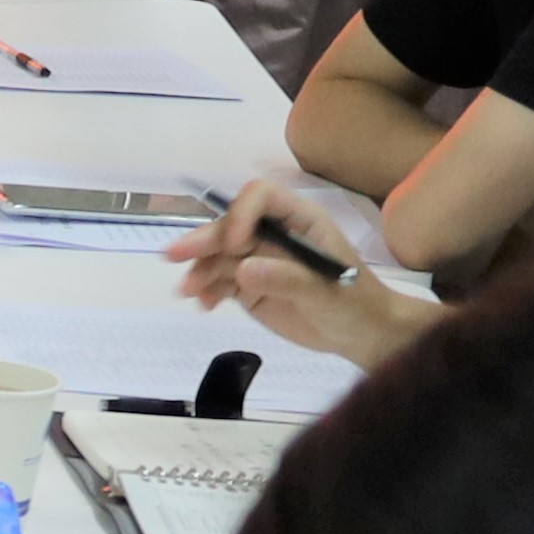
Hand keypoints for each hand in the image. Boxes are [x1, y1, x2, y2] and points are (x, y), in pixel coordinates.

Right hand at [162, 175, 432, 368]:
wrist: (360, 335)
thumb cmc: (355, 304)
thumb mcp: (328, 292)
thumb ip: (288, 279)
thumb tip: (244, 270)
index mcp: (299, 220)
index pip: (261, 198)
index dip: (242, 215)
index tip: (235, 246)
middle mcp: (274, 233)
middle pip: (231, 226)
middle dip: (203, 240)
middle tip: (173, 256)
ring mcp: (259, 259)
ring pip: (219, 255)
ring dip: (199, 269)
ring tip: (188, 292)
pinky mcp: (249, 286)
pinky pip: (219, 281)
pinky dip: (206, 290)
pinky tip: (204, 304)